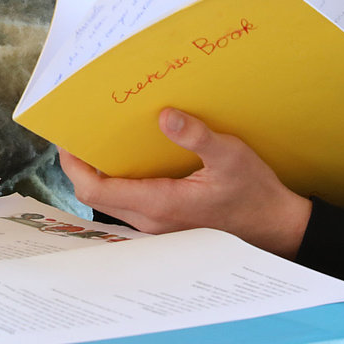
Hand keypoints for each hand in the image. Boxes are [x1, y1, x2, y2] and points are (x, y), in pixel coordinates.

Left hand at [59, 108, 311, 258]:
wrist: (276, 228)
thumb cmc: (254, 193)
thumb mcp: (231, 157)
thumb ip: (198, 137)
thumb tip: (165, 116)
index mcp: (160, 204)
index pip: (95, 190)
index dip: (75, 166)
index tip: (67, 138)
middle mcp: (151, 219)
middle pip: (96, 195)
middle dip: (82, 165)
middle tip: (80, 131)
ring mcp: (157, 224)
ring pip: (111, 200)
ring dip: (100, 172)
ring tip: (101, 137)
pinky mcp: (165, 221)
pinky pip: (128, 201)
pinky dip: (118, 179)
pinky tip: (130, 154)